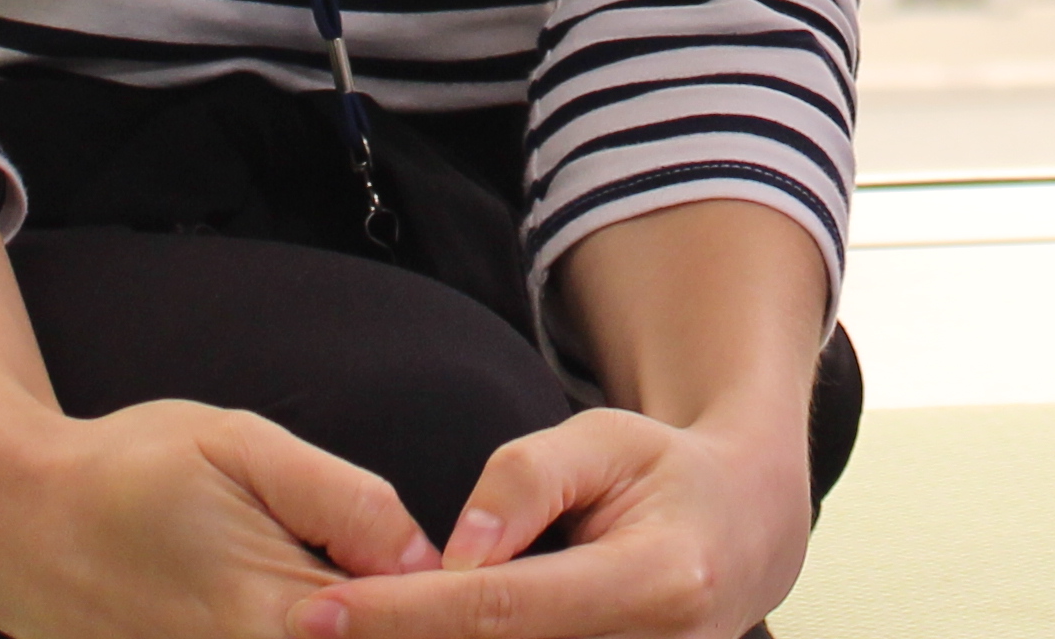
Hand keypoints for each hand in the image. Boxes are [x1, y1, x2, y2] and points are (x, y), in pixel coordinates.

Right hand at [0, 393, 442, 638]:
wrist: (16, 526)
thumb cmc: (131, 470)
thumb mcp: (240, 447)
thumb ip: (341, 499)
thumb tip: (424, 556)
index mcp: (281, 614)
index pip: (405, 629)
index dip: (454, 613)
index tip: (488, 593)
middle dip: (414, 623)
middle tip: (437, 589)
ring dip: (363, 628)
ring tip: (380, 594)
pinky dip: (306, 634)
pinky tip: (308, 610)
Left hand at [303, 400, 810, 638]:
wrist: (746, 534)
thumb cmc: (666, 474)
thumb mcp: (605, 436)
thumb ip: (527, 480)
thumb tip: (455, 549)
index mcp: (656, 581)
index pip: (502, 609)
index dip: (405, 613)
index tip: (324, 610)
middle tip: (309, 626)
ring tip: (349, 630)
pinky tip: (409, 634)